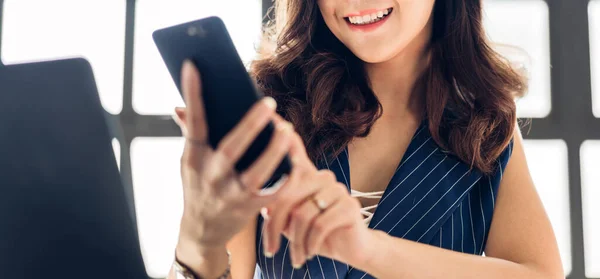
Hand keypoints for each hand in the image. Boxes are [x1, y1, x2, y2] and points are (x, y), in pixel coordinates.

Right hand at [173, 60, 295, 260]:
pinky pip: (273, 191)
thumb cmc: (198, 186)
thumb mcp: (190, 162)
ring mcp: (231, 194)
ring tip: (286, 129)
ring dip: (274, 151)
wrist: (202, 231)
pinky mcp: (250, 208)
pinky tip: (296, 157)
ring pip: (256, 173)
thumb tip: (180, 106)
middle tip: (269, 103)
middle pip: (231, 148)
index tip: (194, 66)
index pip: (193, 122)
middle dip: (250, 125)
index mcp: (194, 157)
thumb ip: (190, 134)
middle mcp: (212, 175)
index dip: (192, 94)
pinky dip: (286, 176)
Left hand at [259, 120, 373, 267]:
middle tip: (270, 250)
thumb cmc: (315, 233)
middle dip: (274, 227)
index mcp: (307, 178)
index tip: (272, 117)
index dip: (283, 136)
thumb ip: (280, 208)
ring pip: (302, 214)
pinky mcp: (349, 206)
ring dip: (295, 242)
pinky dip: (309, 245)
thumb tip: (262, 203)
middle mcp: (322, 178)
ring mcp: (337, 190)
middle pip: (287, 195)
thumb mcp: (292, 222)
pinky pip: (319, 225)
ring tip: (294, 257)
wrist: (351, 249)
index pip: (294, 153)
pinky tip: (308, 254)